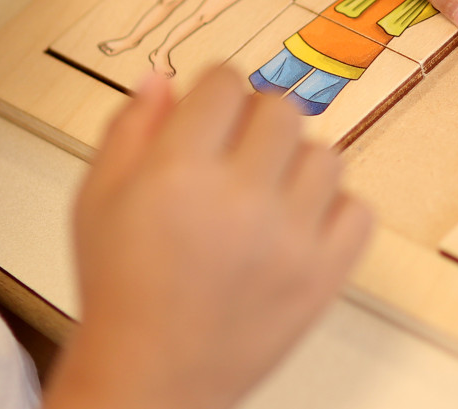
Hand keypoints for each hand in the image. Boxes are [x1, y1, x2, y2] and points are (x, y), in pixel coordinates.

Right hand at [44, 69, 371, 408]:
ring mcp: (291, 238)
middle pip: (281, 110)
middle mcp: (241, 199)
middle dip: (257, 121)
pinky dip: (336, 212)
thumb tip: (164, 78)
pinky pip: (359, 209)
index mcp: (178, 173)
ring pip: (327, 154)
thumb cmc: (123, 288)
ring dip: (298, 166)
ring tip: (266, 196)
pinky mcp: (326, 274)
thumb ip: (131, 129)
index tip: (211, 111)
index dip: (215, 92)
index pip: (225, 82)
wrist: (150, 379)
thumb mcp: (99, 199)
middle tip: (237, 154)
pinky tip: (298, 225)